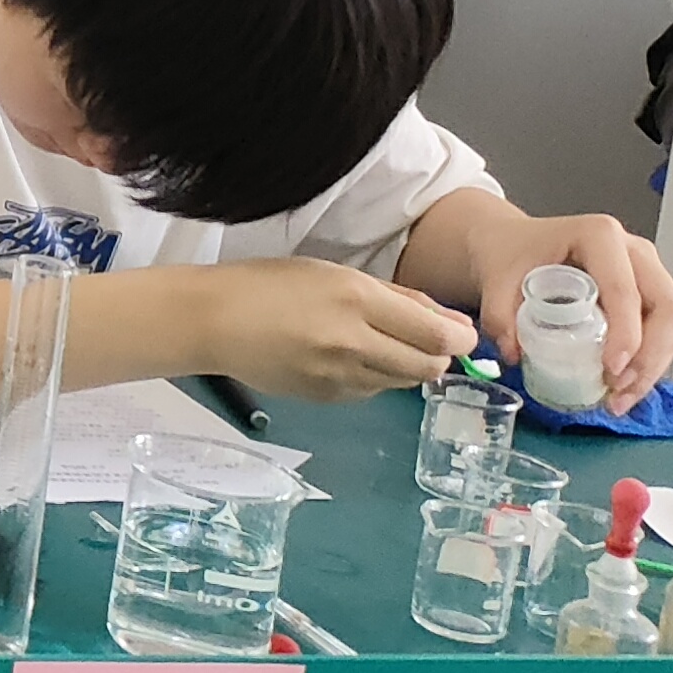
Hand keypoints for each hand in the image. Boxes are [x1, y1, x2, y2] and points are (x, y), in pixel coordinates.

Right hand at [202, 256, 479, 399]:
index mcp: (356, 299)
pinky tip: (347, 358)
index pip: (435, 334)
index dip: (460, 337)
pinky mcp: (325, 398)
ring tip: (376, 344)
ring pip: (403, 382)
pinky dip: (374, 377)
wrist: (212, 320)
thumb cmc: (271, 284)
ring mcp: (338, 376)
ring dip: (404, 365)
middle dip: (437, 355)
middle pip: (428, 366)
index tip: (460, 333)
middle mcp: (352, 342)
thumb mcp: (336, 273)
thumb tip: (454, 325)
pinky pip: (371, 391)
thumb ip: (399, 298)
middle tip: (423, 340)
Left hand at [465, 214, 672, 411]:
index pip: (625, 289)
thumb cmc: (510, 253)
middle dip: (649, 357)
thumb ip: (499, 315)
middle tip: (617, 390)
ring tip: (618, 400)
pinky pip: (661, 331)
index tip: (611, 369)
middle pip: (667, 308)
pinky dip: (648, 363)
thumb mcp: (496, 278)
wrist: (511, 243)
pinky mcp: (646, 294)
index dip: (626, 333)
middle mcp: (633, 251)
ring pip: (671, 324)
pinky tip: (623, 388)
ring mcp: (645, 271)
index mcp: (599, 236)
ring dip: (652, 367)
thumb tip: (514, 355)